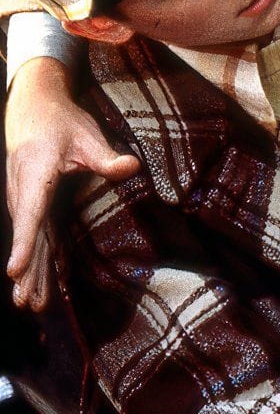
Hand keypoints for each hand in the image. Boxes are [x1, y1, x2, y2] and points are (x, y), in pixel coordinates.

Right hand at [5, 56, 138, 311]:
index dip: (22, 244)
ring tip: (30, 304)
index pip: (28, 215)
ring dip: (30, 273)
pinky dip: (36, 260)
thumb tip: (131, 166)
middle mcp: (24, 193)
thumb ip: (106, 157)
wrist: (33, 108)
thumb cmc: (61, 122)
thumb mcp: (86, 135)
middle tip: (27, 304)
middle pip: (27, 238)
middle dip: (26, 272)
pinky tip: (38, 283)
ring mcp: (27, 200)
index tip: (14, 270)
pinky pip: (35, 236)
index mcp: (35, 176)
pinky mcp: (34, 204)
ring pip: (30, 241)